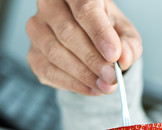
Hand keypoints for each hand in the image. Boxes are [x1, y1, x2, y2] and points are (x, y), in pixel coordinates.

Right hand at [26, 0, 141, 95]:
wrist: (90, 42)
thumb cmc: (107, 32)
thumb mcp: (124, 33)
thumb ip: (128, 44)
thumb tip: (124, 58)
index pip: (84, 8)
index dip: (99, 33)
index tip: (114, 55)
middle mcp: (49, 5)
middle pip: (67, 33)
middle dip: (93, 59)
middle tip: (112, 76)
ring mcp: (37, 30)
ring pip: (55, 53)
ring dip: (84, 74)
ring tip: (105, 86)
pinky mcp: (33, 54)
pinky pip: (49, 71)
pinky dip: (74, 84)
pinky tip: (93, 89)